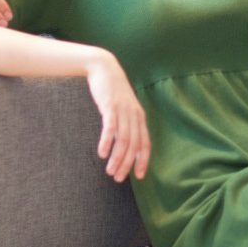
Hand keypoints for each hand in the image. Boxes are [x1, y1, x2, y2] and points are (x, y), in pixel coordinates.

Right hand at [84, 52, 150, 182]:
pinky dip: (107, 142)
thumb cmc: (113, 92)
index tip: (138, 176)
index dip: (143, 161)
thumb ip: (126, 123)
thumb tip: (124, 144)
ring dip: (117, 158)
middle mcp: (134, 115)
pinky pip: (110, 128)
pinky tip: (102, 153)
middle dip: (127, 164)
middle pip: (134, 145)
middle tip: (118, 178)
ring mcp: (123, 111)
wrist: (104, 68)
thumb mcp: (124, 108)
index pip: (145, 144)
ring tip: (110, 171)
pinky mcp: (110, 106)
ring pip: (123, 139)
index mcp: (139, 117)